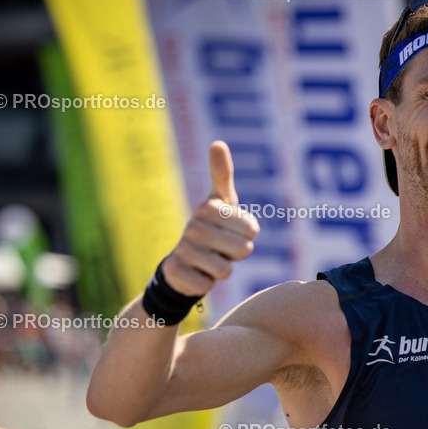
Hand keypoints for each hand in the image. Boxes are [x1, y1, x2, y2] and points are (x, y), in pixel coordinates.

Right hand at [162, 141, 259, 295]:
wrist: (183, 262)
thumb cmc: (213, 229)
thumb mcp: (221, 202)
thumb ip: (222, 174)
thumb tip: (217, 143)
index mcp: (209, 208)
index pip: (251, 228)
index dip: (249, 235)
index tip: (236, 229)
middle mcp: (193, 226)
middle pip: (242, 250)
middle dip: (238, 254)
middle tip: (224, 248)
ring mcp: (183, 249)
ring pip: (225, 271)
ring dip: (223, 270)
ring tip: (211, 260)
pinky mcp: (176, 272)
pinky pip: (207, 285)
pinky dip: (206, 283)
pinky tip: (198, 273)